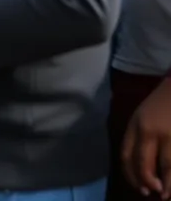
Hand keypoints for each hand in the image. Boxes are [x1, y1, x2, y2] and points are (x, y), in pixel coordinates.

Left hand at [122, 77, 170, 197]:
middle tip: (152, 193)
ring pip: (165, 166)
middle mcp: (148, 131)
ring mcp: (168, 134)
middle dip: (145, 181)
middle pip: (142, 162)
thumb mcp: (143, 115)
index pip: (126, 155)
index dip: (131, 175)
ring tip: (166, 195)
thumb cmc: (163, 101)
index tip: (139, 187)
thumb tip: (140, 165)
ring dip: (166, 185)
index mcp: (135, 125)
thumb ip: (140, 135)